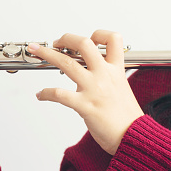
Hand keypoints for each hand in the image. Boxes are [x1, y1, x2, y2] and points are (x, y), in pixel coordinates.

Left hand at [27, 30, 143, 154]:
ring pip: (67, 62)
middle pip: (84, 44)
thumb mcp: (121, 88)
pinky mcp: (85, 105)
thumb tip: (87, 74)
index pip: (113, 39)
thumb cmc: (126, 117)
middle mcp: (104, 75)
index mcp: (116, 70)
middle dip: (66, 38)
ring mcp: (94, 89)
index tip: (87, 38)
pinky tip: (40, 95)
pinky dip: (46, 93)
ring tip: (36, 51)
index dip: (98, 34)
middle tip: (56, 42)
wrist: (133, 137)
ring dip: (47, 54)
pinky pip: (60, 94)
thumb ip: (106, 77)